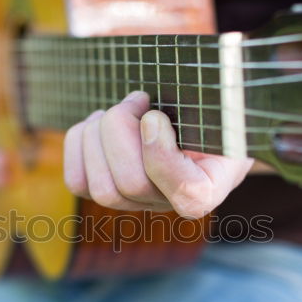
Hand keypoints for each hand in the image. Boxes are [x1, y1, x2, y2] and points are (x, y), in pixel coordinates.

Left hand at [63, 91, 252, 217]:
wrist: (197, 112)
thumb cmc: (213, 102)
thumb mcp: (224, 98)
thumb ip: (218, 101)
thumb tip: (165, 104)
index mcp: (210, 186)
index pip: (188, 193)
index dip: (161, 152)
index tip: (155, 115)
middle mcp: (171, 202)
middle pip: (131, 184)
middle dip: (122, 129)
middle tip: (139, 99)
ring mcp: (137, 201)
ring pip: (100, 188)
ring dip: (100, 135)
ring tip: (122, 108)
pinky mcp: (108, 191)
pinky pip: (77, 182)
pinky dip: (80, 143)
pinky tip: (99, 122)